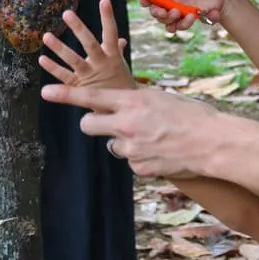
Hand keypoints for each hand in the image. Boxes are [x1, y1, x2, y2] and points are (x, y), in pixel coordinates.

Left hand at [38, 0, 136, 89]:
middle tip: (67, 13)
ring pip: (73, 60)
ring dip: (59, 48)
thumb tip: (120, 39)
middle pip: (89, 44)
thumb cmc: (121, 85)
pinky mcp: (79, 88)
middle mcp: (100, 64)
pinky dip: (52, 68)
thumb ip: (117, 51)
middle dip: (78, 28)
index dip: (108, 17)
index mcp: (112, 56)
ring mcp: (89, 76)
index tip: (104, 1)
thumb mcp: (121, 66)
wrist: (122, 111)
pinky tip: (42, 59)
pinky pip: (64, 76)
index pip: (111, 33)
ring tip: (46, 36)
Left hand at [40, 82, 228, 177]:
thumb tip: (122, 103)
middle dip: (92, 124)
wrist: (213, 143)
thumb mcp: (161, 98)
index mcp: (133, 101)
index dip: (65, 95)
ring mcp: (132, 148)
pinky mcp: (139, 167)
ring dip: (123, 143)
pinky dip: (141, 158)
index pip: (91, 96)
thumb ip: (137, 101)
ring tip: (151, 139)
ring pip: (112, 146)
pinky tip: (161, 153)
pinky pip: (131, 162)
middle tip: (106, 124)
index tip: (45, 92)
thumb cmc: (193, 116)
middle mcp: (127, 124)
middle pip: (88, 125)